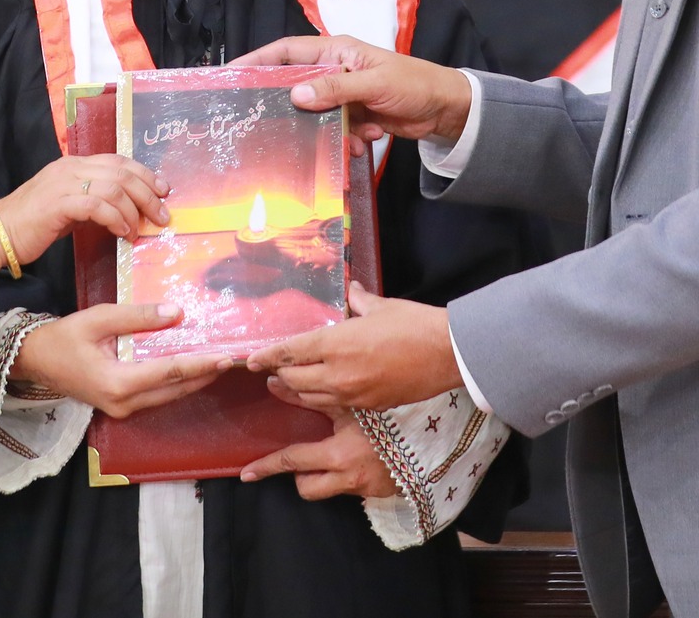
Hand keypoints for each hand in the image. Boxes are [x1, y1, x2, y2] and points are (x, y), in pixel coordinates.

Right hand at [0, 154, 170, 262]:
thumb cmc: (32, 223)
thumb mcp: (68, 205)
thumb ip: (93, 201)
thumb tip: (123, 210)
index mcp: (74, 164)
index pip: (118, 161)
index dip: (145, 174)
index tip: (163, 191)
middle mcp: (71, 168)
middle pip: (122, 172)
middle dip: (147, 194)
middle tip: (161, 216)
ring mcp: (64, 183)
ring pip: (114, 188)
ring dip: (133, 211)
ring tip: (137, 231)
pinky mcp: (59, 203)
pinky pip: (97, 206)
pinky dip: (116, 219)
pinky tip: (121, 232)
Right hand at [11, 303, 230, 418]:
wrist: (34, 361)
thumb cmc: (63, 337)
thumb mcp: (99, 318)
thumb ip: (138, 317)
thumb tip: (177, 313)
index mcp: (118, 382)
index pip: (171, 371)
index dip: (201, 363)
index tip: (227, 356)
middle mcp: (124, 402)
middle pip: (175, 389)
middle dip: (205, 375)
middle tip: (234, 360)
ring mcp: (122, 409)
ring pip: (168, 396)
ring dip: (194, 380)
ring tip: (218, 363)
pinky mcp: (120, 406)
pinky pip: (157, 396)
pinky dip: (177, 383)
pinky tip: (191, 369)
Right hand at [230, 35, 471, 154]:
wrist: (445, 109)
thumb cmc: (413, 84)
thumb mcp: (374, 84)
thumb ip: (336, 88)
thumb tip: (296, 94)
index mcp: (337, 50)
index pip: (287, 50)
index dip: (258, 60)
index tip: (232, 73)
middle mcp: (335, 69)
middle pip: (296, 84)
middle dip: (289, 105)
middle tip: (266, 122)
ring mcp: (343, 94)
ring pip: (316, 113)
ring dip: (327, 129)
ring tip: (345, 136)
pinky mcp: (353, 115)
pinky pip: (335, 129)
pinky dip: (345, 139)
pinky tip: (362, 141)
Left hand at [238, 379, 397, 498]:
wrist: (431, 438)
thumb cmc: (388, 413)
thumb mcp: (350, 403)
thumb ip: (312, 397)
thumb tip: (275, 384)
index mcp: (340, 453)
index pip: (293, 461)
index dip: (267, 467)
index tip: (248, 473)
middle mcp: (348, 476)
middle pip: (305, 486)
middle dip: (292, 474)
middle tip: (272, 467)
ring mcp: (361, 488)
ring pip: (322, 491)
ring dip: (315, 477)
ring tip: (321, 455)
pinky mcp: (373, 493)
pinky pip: (343, 489)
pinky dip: (339, 475)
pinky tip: (348, 457)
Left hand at [246, 284, 460, 410]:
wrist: (448, 355)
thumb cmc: (415, 325)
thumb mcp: (382, 307)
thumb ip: (360, 302)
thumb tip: (352, 292)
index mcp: (336, 343)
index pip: (290, 352)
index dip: (267, 356)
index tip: (251, 359)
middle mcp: (338, 372)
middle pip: (294, 380)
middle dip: (279, 375)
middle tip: (269, 370)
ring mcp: (353, 394)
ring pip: (311, 397)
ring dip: (295, 391)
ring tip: (286, 384)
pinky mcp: (368, 407)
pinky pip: (334, 406)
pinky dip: (321, 400)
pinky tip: (321, 393)